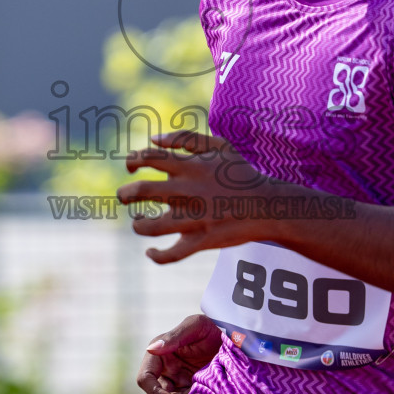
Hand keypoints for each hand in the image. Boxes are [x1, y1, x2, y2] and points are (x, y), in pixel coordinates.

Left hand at [117, 130, 271, 263]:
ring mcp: (193, 219)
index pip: (148, 158)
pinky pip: (171, 254)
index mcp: (190, 167)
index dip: (132, 160)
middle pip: (140, 191)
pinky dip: (156, 255)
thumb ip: (186, 138)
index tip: (131, 166)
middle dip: (125, 194)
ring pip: (149, 227)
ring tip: (139, 221)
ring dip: (137, 224)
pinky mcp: (200, 241)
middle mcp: (187, 192)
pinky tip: (151, 251)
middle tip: (125, 196)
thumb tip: (153, 139)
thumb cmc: (241, 174)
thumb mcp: (220, 146)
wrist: (269, 206)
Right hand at [136, 313, 221, 393]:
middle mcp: (165, 369)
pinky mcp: (191, 389)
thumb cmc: (212, 325)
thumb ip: (174, 337)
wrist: (234, 336)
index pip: (145, 378)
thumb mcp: (195, 326)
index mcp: (159, 354)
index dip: (153, 391)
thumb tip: (151, 348)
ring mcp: (178, 381)